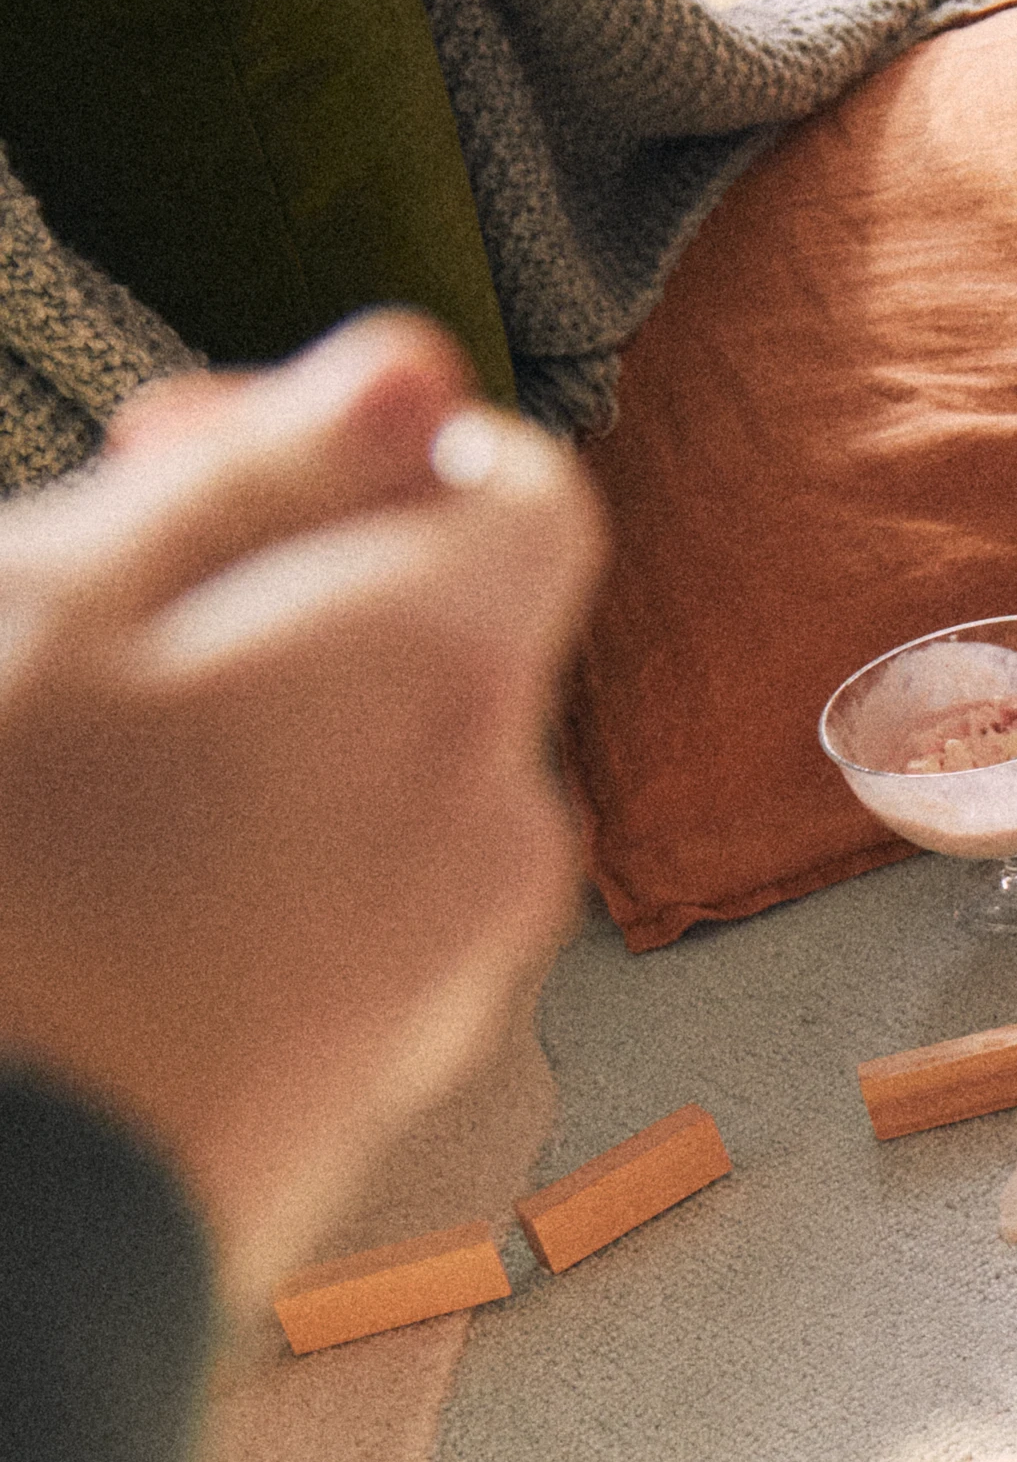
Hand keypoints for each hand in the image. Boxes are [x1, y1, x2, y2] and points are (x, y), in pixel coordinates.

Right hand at [0, 316, 603, 1301]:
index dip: (356, 444)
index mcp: (450, 681)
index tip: (179, 455)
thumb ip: (257, 483)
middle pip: (443, 640)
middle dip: (276, 586)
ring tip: (53, 754)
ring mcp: (443, 980)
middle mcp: (497, 833)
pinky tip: (84, 883)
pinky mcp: (365, 1090)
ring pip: (375, 779)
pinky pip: (335, 908)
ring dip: (239, 725)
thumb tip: (413, 371)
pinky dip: (236, 856)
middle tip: (76, 594)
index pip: (519, 493)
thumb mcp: (64, 612)